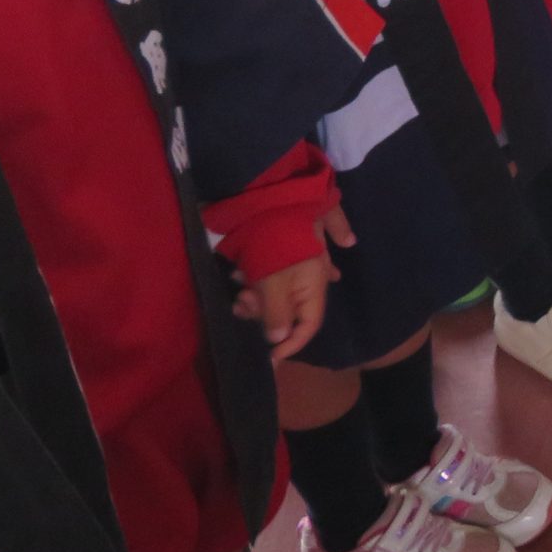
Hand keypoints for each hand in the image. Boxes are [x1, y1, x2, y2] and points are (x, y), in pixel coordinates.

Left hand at [235, 222, 344, 363]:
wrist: (273, 193)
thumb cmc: (275, 244)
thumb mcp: (273, 283)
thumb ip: (276, 315)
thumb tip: (279, 340)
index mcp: (313, 286)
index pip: (308, 326)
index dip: (290, 345)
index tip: (268, 358)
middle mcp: (311, 275)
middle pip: (289, 309)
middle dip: (264, 312)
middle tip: (241, 303)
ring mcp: (300, 260)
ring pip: (278, 290)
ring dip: (256, 294)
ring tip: (237, 282)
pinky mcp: (286, 247)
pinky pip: (272, 273)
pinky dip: (257, 278)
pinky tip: (241, 272)